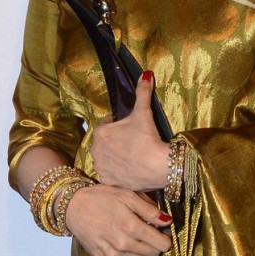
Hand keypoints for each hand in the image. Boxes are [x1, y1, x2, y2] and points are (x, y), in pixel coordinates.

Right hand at [66, 184, 171, 255]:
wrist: (73, 207)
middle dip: (155, 243)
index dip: (166, 238)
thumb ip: (149, 210)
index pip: (160, 243)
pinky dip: (126, 252)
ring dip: (142, 248)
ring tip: (133, 233)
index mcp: (131, 226)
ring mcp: (112, 254)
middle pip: (152, 253)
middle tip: (150, 231)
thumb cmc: (102, 197)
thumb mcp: (127, 196)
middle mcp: (122, 244)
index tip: (165, 232)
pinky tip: (118, 238)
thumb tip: (168, 221)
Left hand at [90, 71, 168, 191]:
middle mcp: (95, 151)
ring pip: (106, 159)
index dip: (118, 124)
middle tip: (132, 142)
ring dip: (114, 157)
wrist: (159, 166)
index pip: (105, 124)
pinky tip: (129, 169)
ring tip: (131, 156)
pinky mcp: (108, 182)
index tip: (129, 127)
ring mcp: (101, 168)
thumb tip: (146, 74)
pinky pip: (110, 175)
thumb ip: (142, 92)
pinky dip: (117, 172)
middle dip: (115, 141)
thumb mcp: (144, 112)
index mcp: (100, 133)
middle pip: (104, 142)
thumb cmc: (148, 137)